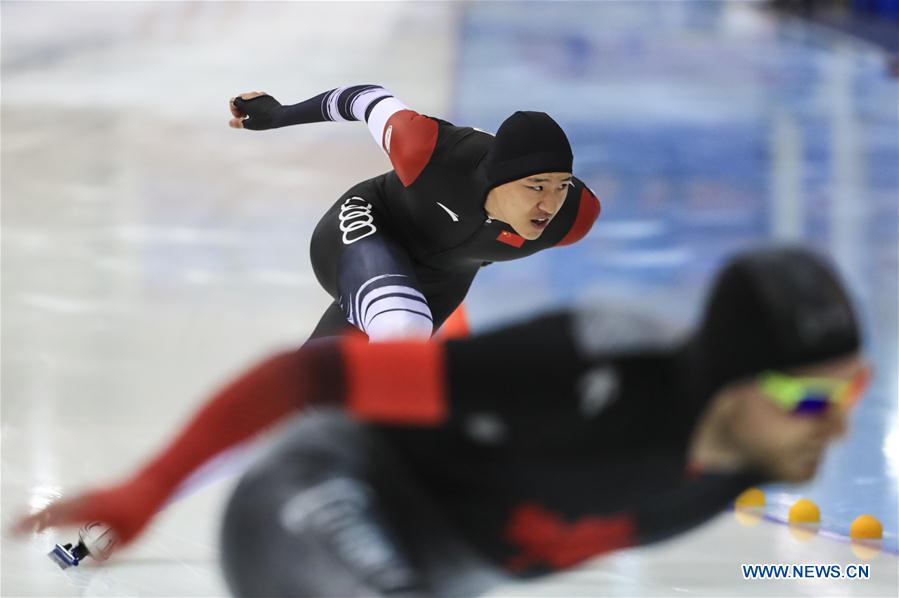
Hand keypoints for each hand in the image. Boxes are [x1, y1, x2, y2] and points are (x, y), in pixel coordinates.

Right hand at [11, 476, 168, 552]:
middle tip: (14, 530)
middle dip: (33, 519)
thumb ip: (107, 550)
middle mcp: (86, 500)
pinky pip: (69, 501)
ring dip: (43, 513)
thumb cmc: (142, 511)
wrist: (153, 483)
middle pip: (53, 510)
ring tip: (28, 524)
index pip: (57, 519)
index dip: (36, 525)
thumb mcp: (128, 539)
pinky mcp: (93, 492)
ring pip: (60, 504)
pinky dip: (56, 508)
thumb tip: (90, 558)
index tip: (19, 533)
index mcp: (91, 511)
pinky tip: (50, 514)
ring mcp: (89, 494)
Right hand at [229, 92, 281, 129]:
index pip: (232, 101)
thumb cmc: (264, 120)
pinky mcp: (266, 96)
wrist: (280, 115)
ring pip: (249, 98)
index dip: (234, 110)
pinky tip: (261, 110)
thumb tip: (231, 123)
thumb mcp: (250, 124)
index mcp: (244, 102)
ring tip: (253, 114)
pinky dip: (256, 103)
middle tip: (245, 116)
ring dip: (248, 105)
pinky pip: (258, 98)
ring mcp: (259, 95)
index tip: (240, 117)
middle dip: (240, 107)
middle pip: (240, 99)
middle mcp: (250, 96)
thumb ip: (239, 123)